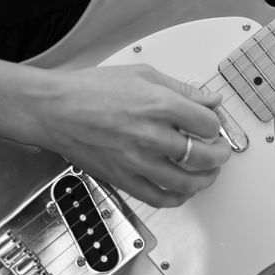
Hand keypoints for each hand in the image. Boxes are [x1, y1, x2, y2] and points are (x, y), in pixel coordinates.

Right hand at [25, 66, 232, 208]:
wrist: (54, 109)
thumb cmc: (91, 89)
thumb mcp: (143, 75)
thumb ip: (182, 89)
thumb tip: (210, 100)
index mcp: (159, 105)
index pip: (208, 123)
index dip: (217, 125)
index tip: (214, 125)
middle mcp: (151, 136)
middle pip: (204, 155)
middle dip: (219, 154)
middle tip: (220, 151)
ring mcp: (136, 161)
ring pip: (186, 182)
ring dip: (204, 180)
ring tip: (207, 173)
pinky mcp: (122, 179)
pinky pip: (157, 198)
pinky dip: (176, 198)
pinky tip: (182, 191)